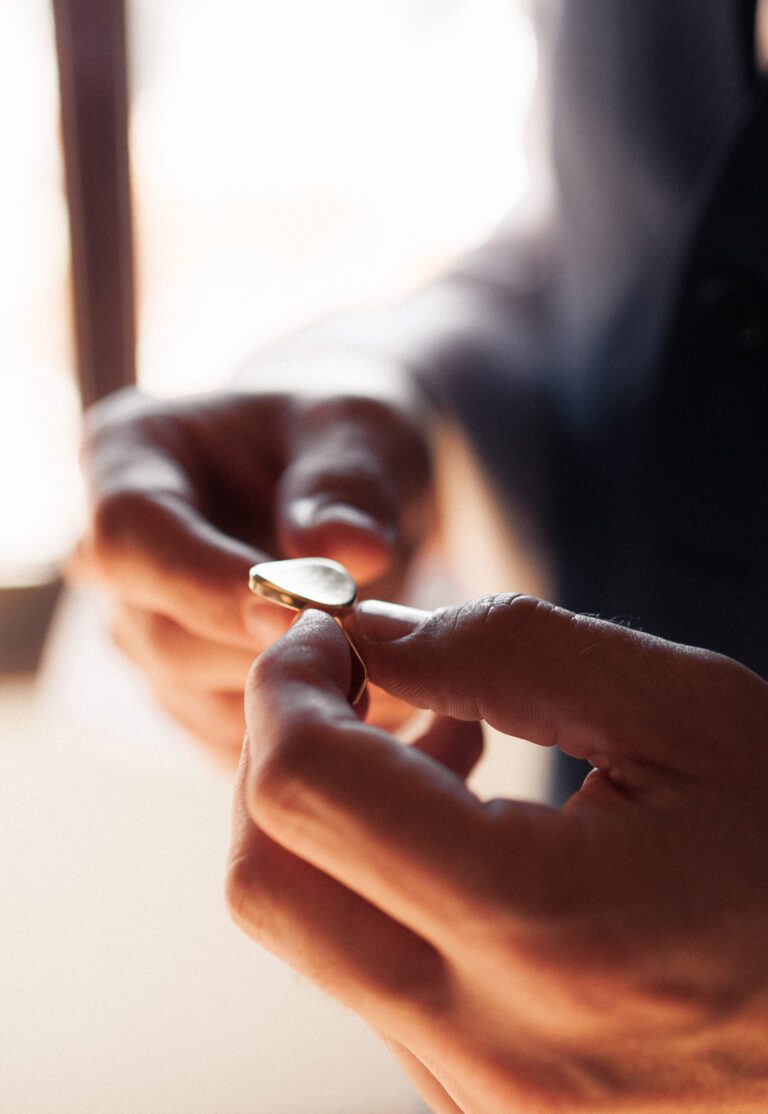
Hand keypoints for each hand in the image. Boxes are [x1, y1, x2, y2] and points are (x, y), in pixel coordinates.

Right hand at [75, 383, 429, 763]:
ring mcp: (144, 628)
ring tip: (393, 673)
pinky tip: (376, 703)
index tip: (300, 610)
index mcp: (130, 455)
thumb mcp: (362, 427)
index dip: (206, 581)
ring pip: (194, 695)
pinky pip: (226, 734)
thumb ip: (350, 480)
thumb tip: (348, 552)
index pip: (131, 534)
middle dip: (265, 650)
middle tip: (374, 648)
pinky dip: (299, 727)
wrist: (349, 482)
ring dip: (292, 696)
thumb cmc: (344, 437)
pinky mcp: (183, 687)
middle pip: (159, 632)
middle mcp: (117, 555)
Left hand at [228, 596, 767, 1111]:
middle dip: (274, 752)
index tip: (320, 637)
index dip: (284, 688)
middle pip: (266, 881)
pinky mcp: (490, 1110)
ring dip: (326, 817)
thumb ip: (510, 652)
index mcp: (543, 927)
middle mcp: (492, 1044)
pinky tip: (456, 827)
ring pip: (307, 937)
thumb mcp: (687, 711)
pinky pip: (370, 983)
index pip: (308, 793)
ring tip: (427, 741)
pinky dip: (374, 885)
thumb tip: (372, 635)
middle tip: (344, 678)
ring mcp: (484, 1100)